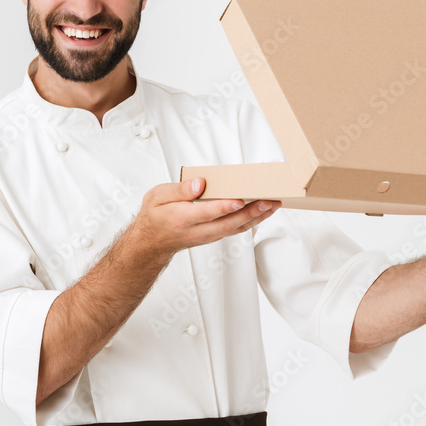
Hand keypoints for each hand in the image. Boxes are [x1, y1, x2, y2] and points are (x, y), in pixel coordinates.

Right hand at [129, 177, 279, 258]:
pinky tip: (263, 211)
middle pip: (228, 223)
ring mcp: (208, 236)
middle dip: (251, 212)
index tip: (239, 200)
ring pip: (236, 228)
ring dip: (257, 218)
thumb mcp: (157, 196)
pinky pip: (235, 230)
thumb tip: (199, 183)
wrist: (152, 242)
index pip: (207, 213)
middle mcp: (198, 230)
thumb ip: (179, 190)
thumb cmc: (155, 215)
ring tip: (273, 204)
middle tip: (269, 201)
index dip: (224, 207)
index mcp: (182, 218)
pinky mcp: (215, 236)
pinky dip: (252, 221)